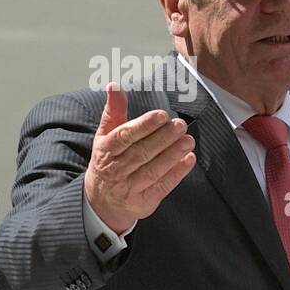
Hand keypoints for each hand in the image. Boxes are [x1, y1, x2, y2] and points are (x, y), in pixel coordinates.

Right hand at [84, 82, 196, 233]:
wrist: (101, 202)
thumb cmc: (107, 163)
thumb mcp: (104, 137)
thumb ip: (114, 111)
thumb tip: (114, 86)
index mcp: (106, 150)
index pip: (125, 136)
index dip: (144, 126)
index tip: (161, 116)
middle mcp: (116, 170)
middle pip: (142, 152)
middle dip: (163, 138)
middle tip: (180, 125)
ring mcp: (130, 188)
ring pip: (153, 170)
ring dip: (173, 154)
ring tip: (188, 140)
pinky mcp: (144, 202)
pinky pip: (162, 186)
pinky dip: (177, 173)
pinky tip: (188, 160)